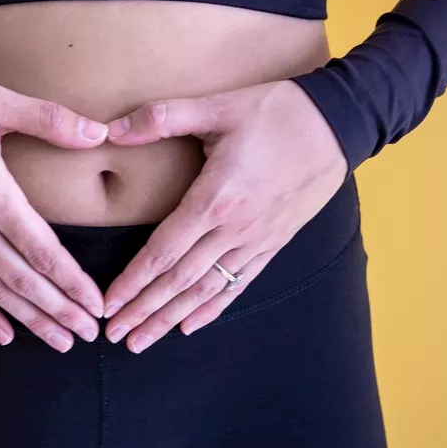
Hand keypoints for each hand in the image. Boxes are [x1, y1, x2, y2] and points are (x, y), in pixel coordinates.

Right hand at [0, 73, 111, 350]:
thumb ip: (51, 119)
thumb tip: (99, 132)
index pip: (44, 251)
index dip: (73, 282)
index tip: (96, 304)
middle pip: (23, 280)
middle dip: (60, 310)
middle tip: (88, 334)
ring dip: (29, 318)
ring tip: (59, 340)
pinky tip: (5, 333)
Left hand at [99, 80, 348, 352]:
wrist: (337, 125)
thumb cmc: (275, 111)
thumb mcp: (217, 106)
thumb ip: (162, 117)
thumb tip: (112, 130)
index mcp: (216, 198)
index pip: (164, 252)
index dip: (133, 281)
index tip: (109, 305)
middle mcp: (235, 229)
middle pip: (180, 280)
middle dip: (144, 310)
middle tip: (115, 335)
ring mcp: (257, 240)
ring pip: (206, 290)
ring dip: (171, 317)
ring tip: (142, 342)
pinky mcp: (274, 243)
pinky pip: (239, 284)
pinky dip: (212, 308)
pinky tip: (190, 326)